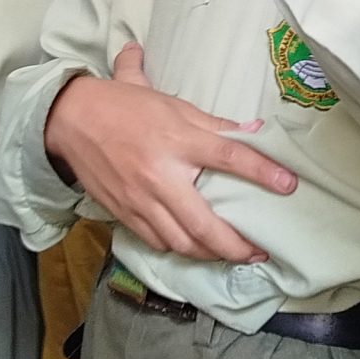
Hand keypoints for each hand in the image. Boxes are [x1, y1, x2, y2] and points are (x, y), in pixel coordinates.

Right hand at [43, 44, 293, 264]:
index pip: (229, 155)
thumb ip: (213, 122)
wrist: (71, 119)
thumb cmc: (124, 105)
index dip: (262, 171)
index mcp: (178, 139)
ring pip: (181, 242)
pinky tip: (192, 247)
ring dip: (210, 254)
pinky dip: (179, 248)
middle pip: (204, 223)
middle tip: (258, 253)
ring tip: (231, 254)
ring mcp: (140, 199)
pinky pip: (157, 241)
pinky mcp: (123, 212)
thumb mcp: (172, 104)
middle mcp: (161, 174)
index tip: (288, 185)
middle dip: (235, 246)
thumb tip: (253, 132)